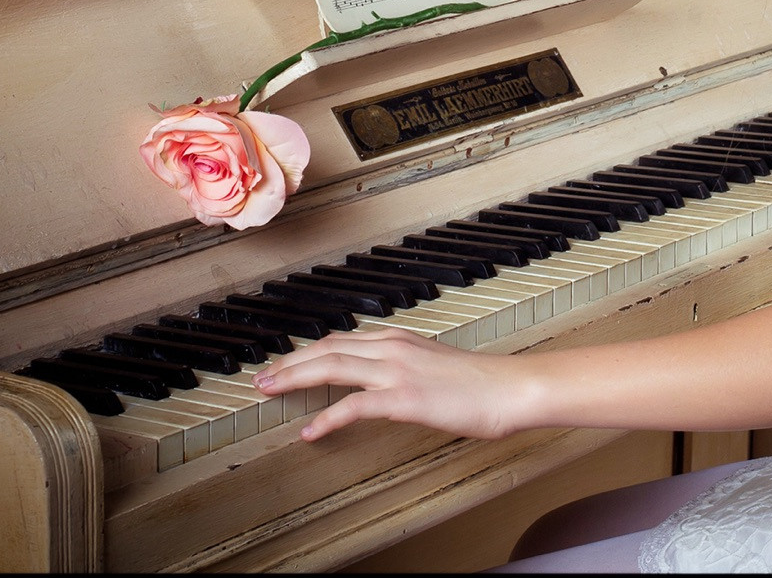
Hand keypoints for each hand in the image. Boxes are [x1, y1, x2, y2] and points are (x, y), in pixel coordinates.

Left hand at [254, 328, 535, 441]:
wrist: (509, 388)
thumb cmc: (480, 382)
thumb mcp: (435, 364)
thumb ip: (406, 366)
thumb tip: (385, 380)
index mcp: (398, 339)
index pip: (340, 340)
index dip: (308, 352)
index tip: (285, 363)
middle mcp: (391, 348)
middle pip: (326, 349)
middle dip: (289, 362)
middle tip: (263, 378)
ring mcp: (396, 371)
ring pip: (331, 367)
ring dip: (295, 378)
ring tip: (270, 391)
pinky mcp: (404, 398)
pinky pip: (354, 406)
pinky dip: (327, 418)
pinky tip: (310, 431)